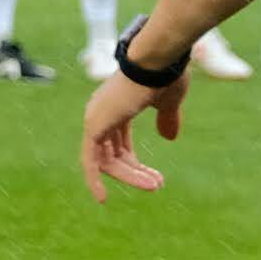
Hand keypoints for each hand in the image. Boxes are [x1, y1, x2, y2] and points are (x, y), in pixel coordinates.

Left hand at [81, 53, 189, 201]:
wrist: (158, 61)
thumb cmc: (165, 75)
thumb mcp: (168, 103)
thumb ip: (167, 120)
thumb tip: (169, 138)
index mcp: (115, 105)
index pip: (118, 141)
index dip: (133, 162)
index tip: (155, 178)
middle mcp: (101, 112)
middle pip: (113, 153)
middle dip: (135, 172)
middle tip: (157, 185)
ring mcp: (95, 119)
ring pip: (106, 161)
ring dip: (129, 177)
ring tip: (154, 186)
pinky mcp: (94, 126)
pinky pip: (90, 161)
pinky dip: (94, 180)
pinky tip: (101, 198)